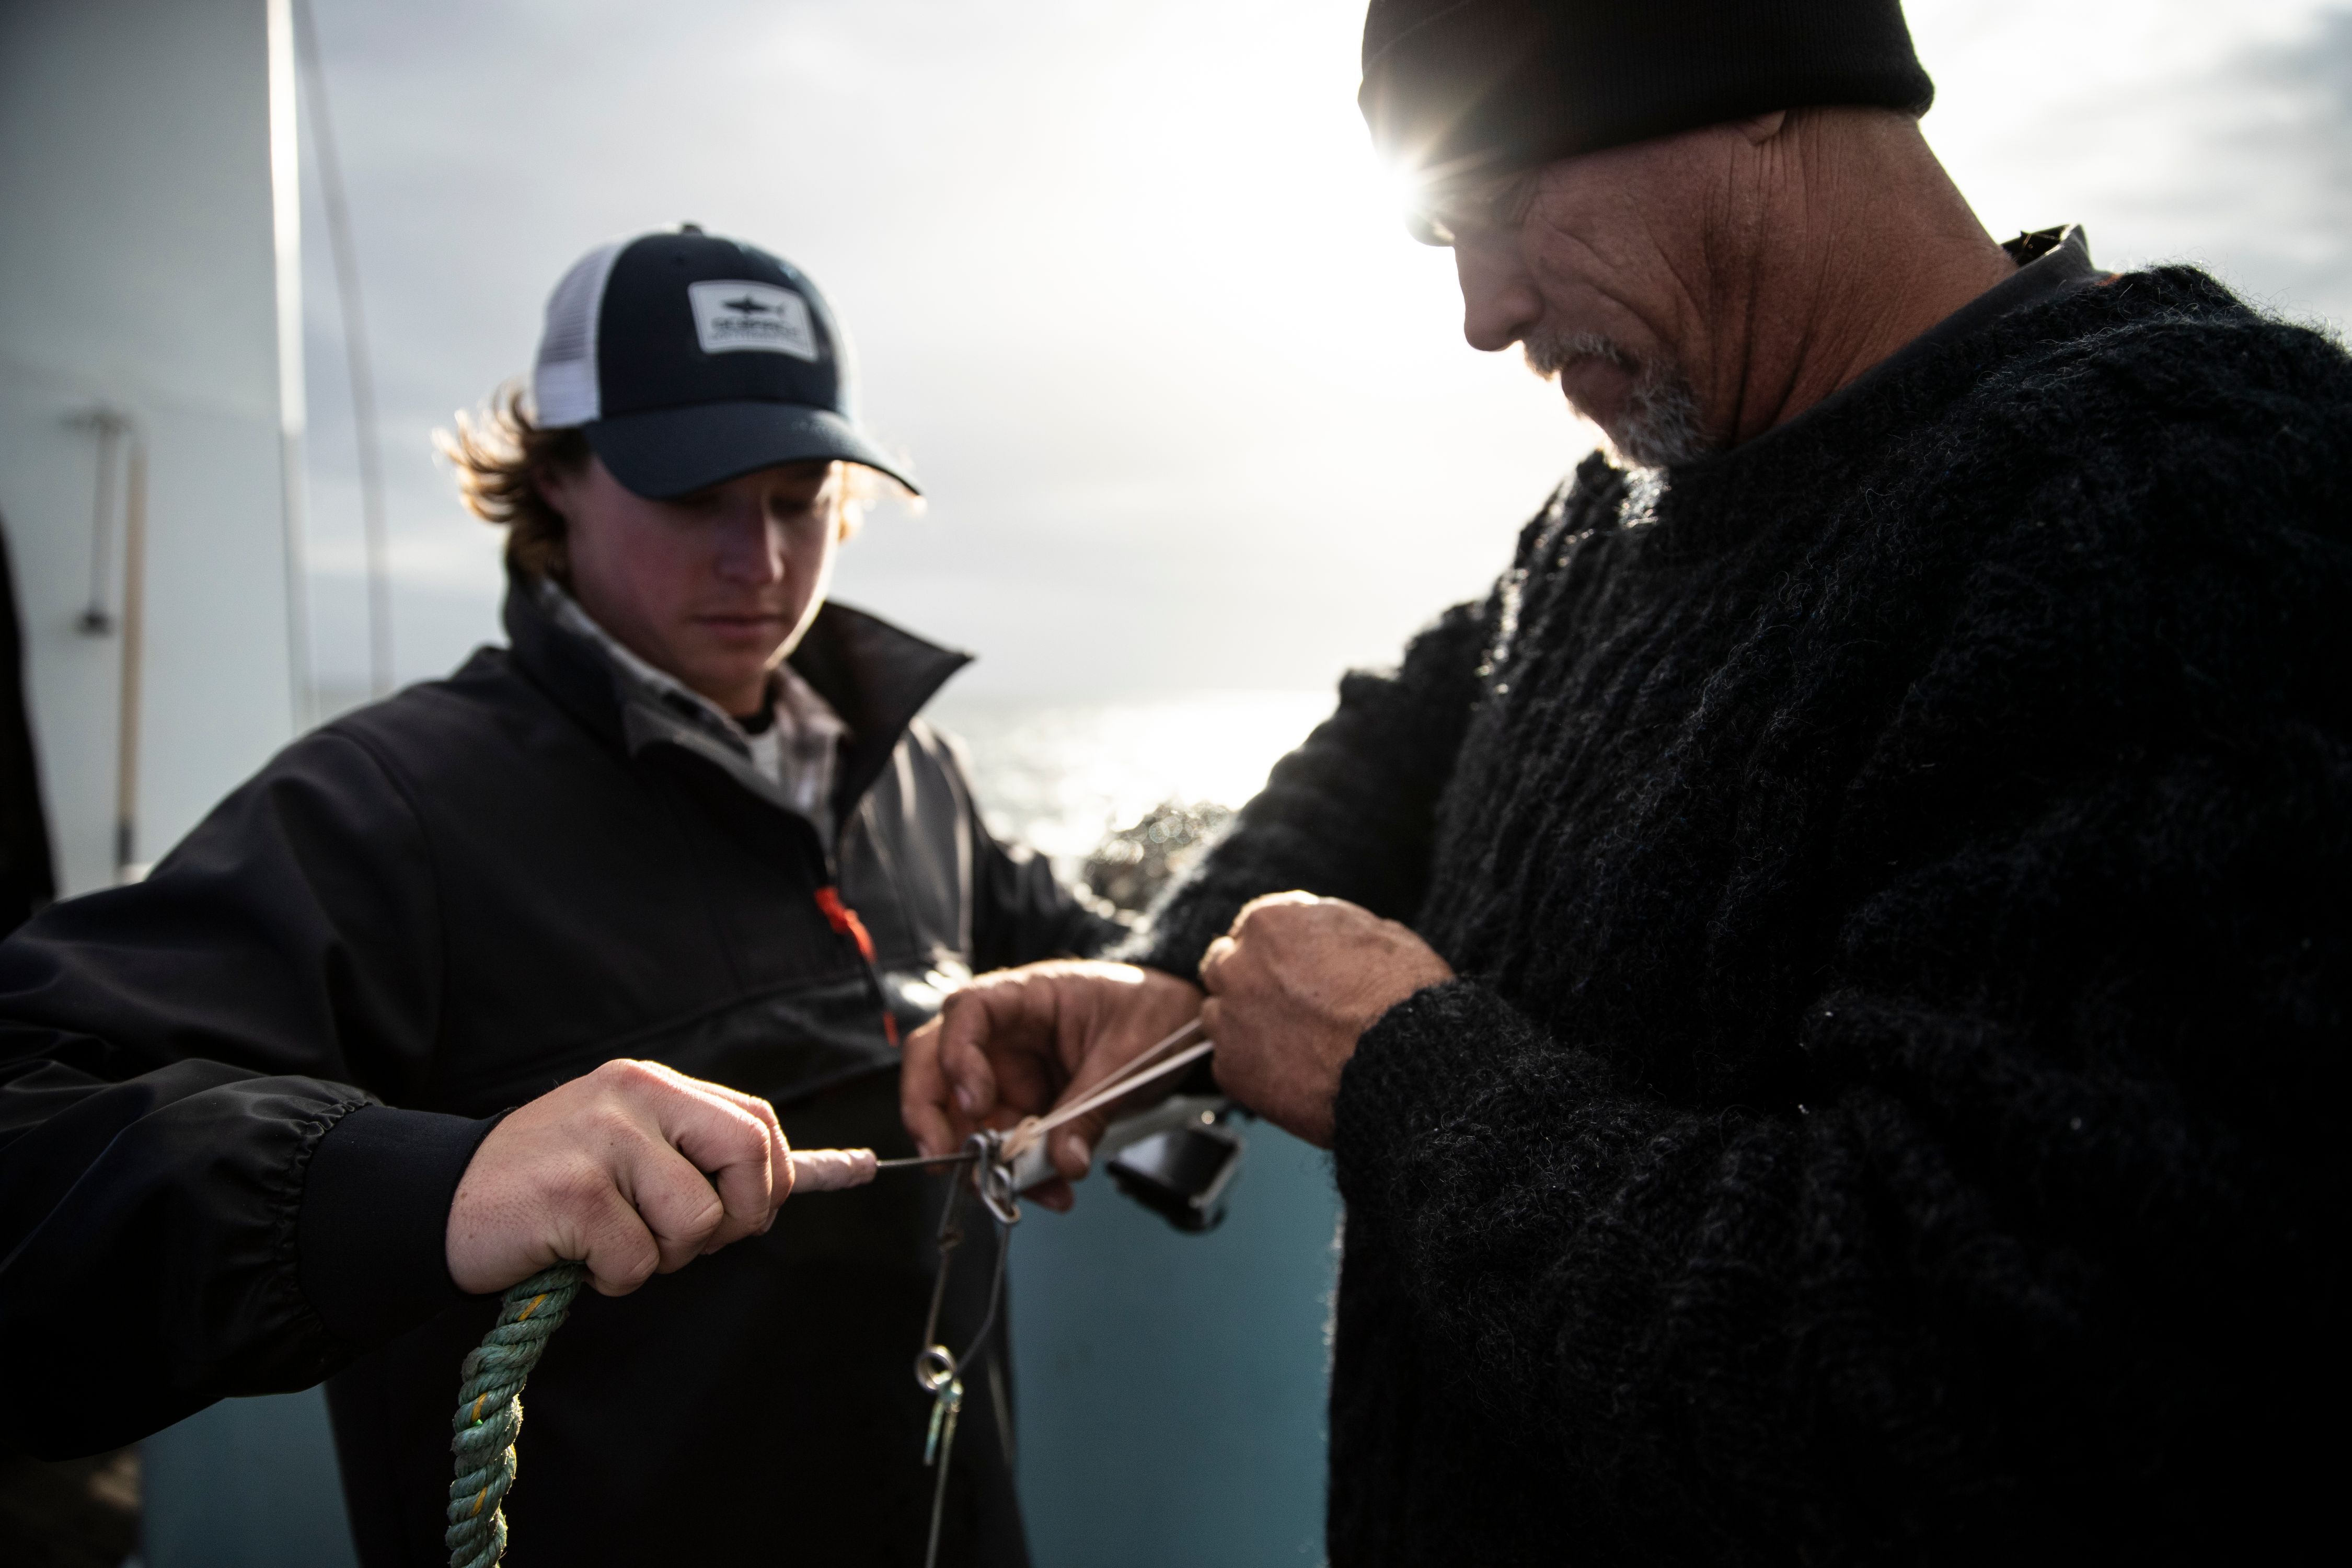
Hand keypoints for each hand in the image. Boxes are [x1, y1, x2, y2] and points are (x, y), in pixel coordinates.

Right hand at [445, 1058, 792, 1297]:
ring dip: (664, 1257)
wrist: (439, 1202)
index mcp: (653, 1085)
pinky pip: (639, 1261)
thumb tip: (844, 1169)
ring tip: (612, 1244)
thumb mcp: (632, 1150)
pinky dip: (614, 1279)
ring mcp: (602, 1141)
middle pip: (749, 1156)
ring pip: (697, 1220)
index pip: (758, 1121)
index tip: (741, 1218)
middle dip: (736, 1218)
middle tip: (682, 1240)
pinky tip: (575, 1258)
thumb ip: (707, 1156)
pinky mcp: (573, 1193)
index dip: (770, 1181)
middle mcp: (634, 1097)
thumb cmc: (550, 1187)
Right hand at [901, 960, 1202, 1209]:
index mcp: (1025, 996)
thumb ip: (1091, 1109)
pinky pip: (1005, 1146)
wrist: (1180, 1029)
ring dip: (986, 1163)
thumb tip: (1064, 1164)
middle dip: (932, 1118)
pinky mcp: (1023, 1108)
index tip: (976, 1103)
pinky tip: (1050, 1191)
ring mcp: (1008, 1074)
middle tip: (948, 1163)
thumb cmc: (1151, 1013)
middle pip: (936, 1067)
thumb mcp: (1127, 1055)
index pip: (966, 1012)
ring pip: (966, 1121)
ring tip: (1027, 1192)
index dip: (956, 1057)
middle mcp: (1003, 1035)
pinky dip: (1020, 1174)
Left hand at [1201, 892, 1453, 1147]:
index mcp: (1270, 922)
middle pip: (1223, 968)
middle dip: (1247, 983)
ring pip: (1218, 1016)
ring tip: (1290, 1044)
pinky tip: (1290, 1074)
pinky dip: (1252, 1069)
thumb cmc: (1402, 996)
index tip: (1291, 971)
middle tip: (1285, 1007)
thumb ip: (1330, 928)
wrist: (1405, 1063)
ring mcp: (1229, 1020)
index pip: (1252, 930)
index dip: (1274, 952)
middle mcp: (1238, 966)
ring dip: (1243, 1025)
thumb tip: (1322, 934)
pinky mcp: (1231, 1069)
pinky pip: (1228, 1064)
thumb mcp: (1377, 933)